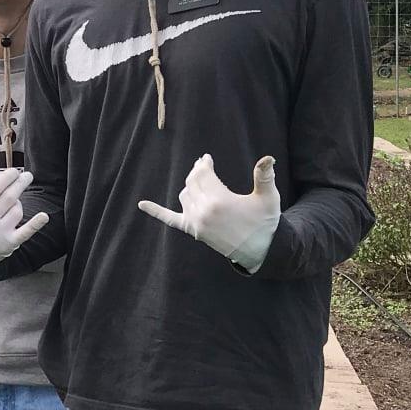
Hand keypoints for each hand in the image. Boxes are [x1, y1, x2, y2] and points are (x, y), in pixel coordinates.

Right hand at [0, 162, 48, 275]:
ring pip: (17, 211)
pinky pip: (25, 232)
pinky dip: (35, 224)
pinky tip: (44, 216)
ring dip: (18, 203)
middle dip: (20, 184)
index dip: (7, 177)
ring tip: (12, 202)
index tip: (14, 171)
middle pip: (9, 197)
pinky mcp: (8, 244)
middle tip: (27, 176)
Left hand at [138, 154, 280, 273]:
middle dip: (196, 172)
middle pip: (192, 182)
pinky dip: (156, 211)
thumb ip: (264, 177)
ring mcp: (196, 223)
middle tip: (203, 165)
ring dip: (190, 186)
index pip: (203, 174)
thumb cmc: (265, 222)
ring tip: (199, 181)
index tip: (207, 158)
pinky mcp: (194, 231)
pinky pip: (170, 220)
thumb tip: (268, 158)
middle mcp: (203, 212)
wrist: (260, 251)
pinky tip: (141, 204)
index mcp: (219, 200)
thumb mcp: (268, 198)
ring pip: (184, 195)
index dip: (204, 164)